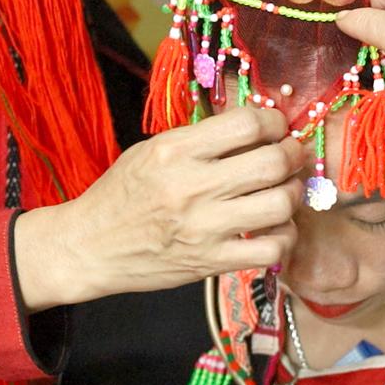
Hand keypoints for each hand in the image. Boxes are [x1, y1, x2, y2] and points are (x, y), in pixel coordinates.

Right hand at [15, 107, 303, 310]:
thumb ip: (201, 139)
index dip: (275, 121)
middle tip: (292, 156)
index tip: (276, 127)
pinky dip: (284, 237)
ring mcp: (204, 228)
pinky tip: (275, 229)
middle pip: (273, 162)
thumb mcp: (152, 151)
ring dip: (293, 195)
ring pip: (280, 205)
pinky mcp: (211, 263)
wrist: (89, 247)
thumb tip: (255, 124)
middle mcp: (192, 186)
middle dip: (294, 155)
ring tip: (285, 192)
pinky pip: (271, 250)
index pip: (248, 124)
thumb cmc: (122, 194)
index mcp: (176, 151)